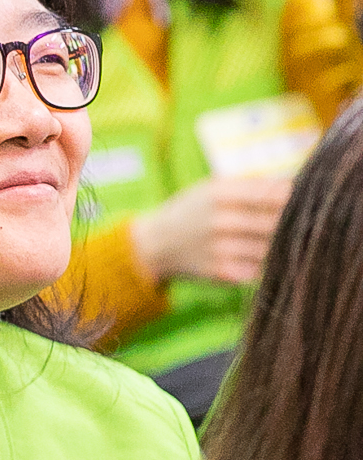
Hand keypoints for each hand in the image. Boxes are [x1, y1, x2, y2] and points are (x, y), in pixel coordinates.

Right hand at [129, 174, 293, 285]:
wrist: (154, 244)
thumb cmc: (193, 211)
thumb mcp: (213, 188)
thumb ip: (253, 186)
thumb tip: (301, 187)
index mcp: (220, 194)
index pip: (275, 195)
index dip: (297, 199)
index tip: (305, 201)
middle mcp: (220, 221)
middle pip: (278, 222)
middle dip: (292, 223)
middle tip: (299, 223)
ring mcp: (220, 249)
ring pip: (272, 247)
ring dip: (279, 245)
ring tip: (275, 240)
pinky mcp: (221, 272)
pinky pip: (260, 268)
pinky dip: (264, 264)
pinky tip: (255, 257)